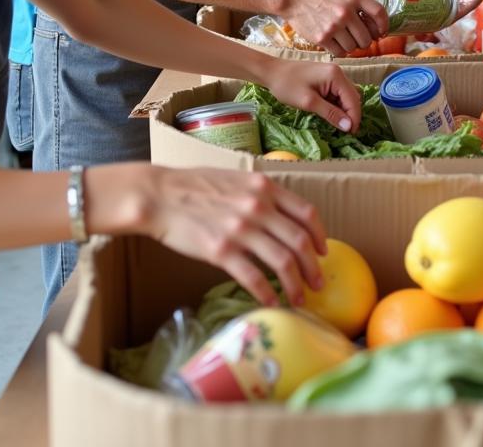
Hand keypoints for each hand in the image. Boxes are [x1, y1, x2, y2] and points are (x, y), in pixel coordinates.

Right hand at [141, 166, 326, 306]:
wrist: (160, 195)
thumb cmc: (195, 185)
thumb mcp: (237, 179)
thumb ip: (260, 194)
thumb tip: (281, 214)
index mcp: (264, 188)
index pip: (306, 213)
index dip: (319, 235)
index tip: (323, 252)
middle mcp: (258, 207)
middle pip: (299, 241)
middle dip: (313, 267)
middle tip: (318, 283)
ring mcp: (241, 230)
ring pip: (282, 262)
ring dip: (295, 284)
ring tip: (300, 298)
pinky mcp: (221, 251)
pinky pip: (253, 277)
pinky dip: (266, 293)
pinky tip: (270, 302)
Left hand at [264, 60, 361, 131]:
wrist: (271, 72)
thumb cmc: (287, 85)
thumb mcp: (309, 102)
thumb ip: (330, 114)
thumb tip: (349, 126)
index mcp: (336, 76)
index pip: (353, 100)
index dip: (354, 118)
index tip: (351, 134)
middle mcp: (338, 73)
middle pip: (353, 97)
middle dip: (350, 114)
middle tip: (344, 131)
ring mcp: (333, 75)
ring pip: (346, 96)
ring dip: (343, 110)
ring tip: (336, 124)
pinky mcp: (327, 79)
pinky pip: (337, 94)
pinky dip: (336, 105)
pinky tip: (329, 114)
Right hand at [284, 0, 388, 55]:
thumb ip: (357, 3)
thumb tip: (374, 22)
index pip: (379, 13)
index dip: (384, 25)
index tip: (382, 31)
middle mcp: (345, 12)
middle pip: (367, 37)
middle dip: (365, 41)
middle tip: (359, 39)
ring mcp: (333, 26)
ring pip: (354, 48)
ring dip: (352, 47)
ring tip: (345, 40)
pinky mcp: (322, 38)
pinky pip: (340, 53)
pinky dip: (340, 51)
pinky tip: (336, 44)